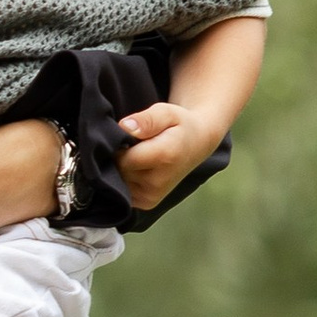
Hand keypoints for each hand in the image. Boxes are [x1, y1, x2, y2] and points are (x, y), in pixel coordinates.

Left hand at [112, 98, 217, 212]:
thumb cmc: (179, 126)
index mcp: (164, 158)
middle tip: (137, 145)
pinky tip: (139, 168)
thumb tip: (124, 127)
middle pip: (119, 170)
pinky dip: (126, 179)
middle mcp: (157, 183)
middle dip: (122, 156)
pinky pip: (123, 190)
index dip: (120, 145)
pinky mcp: (147, 203)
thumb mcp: (166, 113)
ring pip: (119, 181)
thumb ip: (146, 120)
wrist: (196, 145)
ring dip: (123, 168)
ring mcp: (151, 197)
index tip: (132, 136)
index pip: (122, 158)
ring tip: (141, 156)